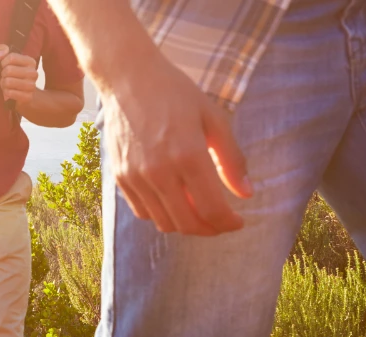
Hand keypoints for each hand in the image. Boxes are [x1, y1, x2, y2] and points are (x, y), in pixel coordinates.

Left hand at [0, 45, 38, 106]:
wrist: (24, 93)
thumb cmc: (13, 74)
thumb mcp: (8, 60)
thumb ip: (2, 50)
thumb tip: (0, 54)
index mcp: (31, 62)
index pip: (11, 57)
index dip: (3, 62)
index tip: (3, 66)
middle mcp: (34, 73)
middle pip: (9, 70)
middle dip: (2, 74)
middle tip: (4, 77)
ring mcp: (32, 86)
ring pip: (8, 82)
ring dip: (3, 84)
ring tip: (5, 84)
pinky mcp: (28, 97)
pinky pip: (10, 93)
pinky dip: (6, 92)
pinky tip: (8, 92)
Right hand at [102, 56, 251, 235]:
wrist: (127, 78)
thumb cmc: (175, 93)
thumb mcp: (213, 118)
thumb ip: (231, 159)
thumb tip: (246, 194)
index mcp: (188, 154)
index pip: (212, 209)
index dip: (229, 223)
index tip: (238, 221)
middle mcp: (159, 171)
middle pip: (189, 223)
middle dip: (211, 229)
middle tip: (222, 222)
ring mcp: (136, 176)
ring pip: (165, 223)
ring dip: (187, 225)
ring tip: (200, 213)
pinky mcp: (120, 177)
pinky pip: (143, 212)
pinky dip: (162, 215)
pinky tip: (175, 202)